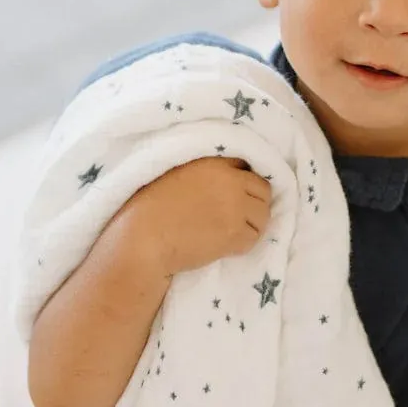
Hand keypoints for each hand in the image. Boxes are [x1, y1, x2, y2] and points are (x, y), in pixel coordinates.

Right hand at [119, 156, 271, 279]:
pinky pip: (254, 238)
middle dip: (255, 201)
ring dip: (253, 223)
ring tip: (234, 229)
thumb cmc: (150, 206)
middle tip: (239, 214)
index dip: (244, 179)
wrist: (143, 239)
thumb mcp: (178, 172)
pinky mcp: (235, 235)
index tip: (236, 192)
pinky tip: (228, 243)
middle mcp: (231, 182)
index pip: (246, 166)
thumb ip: (206, 171)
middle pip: (263, 190)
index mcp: (215, 163)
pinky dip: (245, 242)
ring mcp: (236, 209)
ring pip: (264, 215)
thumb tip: (229, 175)